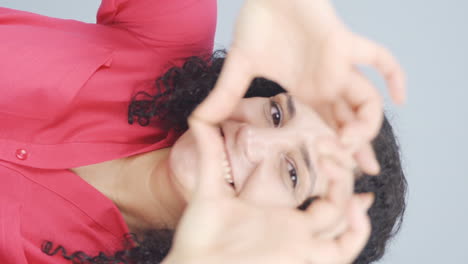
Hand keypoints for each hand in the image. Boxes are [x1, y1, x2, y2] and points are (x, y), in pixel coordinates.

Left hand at [164, 117, 373, 263]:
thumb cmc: (200, 235)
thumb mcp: (210, 186)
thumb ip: (210, 152)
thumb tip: (199, 116)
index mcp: (277, 212)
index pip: (315, 189)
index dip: (326, 166)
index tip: (323, 139)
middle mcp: (294, 227)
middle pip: (335, 200)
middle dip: (341, 171)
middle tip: (334, 144)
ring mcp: (301, 243)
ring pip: (342, 220)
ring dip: (349, 193)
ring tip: (337, 165)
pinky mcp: (302, 257)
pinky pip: (343, 251)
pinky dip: (358, 231)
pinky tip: (352, 205)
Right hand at [193, 0, 405, 174]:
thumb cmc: (257, 24)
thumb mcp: (239, 67)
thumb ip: (225, 95)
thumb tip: (198, 121)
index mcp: (305, 92)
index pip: (325, 129)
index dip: (332, 151)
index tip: (333, 177)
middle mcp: (326, 84)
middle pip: (350, 122)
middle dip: (357, 149)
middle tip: (355, 175)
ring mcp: (338, 65)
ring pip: (366, 99)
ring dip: (367, 124)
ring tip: (354, 144)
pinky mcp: (344, 44)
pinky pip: (378, 58)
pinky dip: (394, 75)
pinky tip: (401, 98)